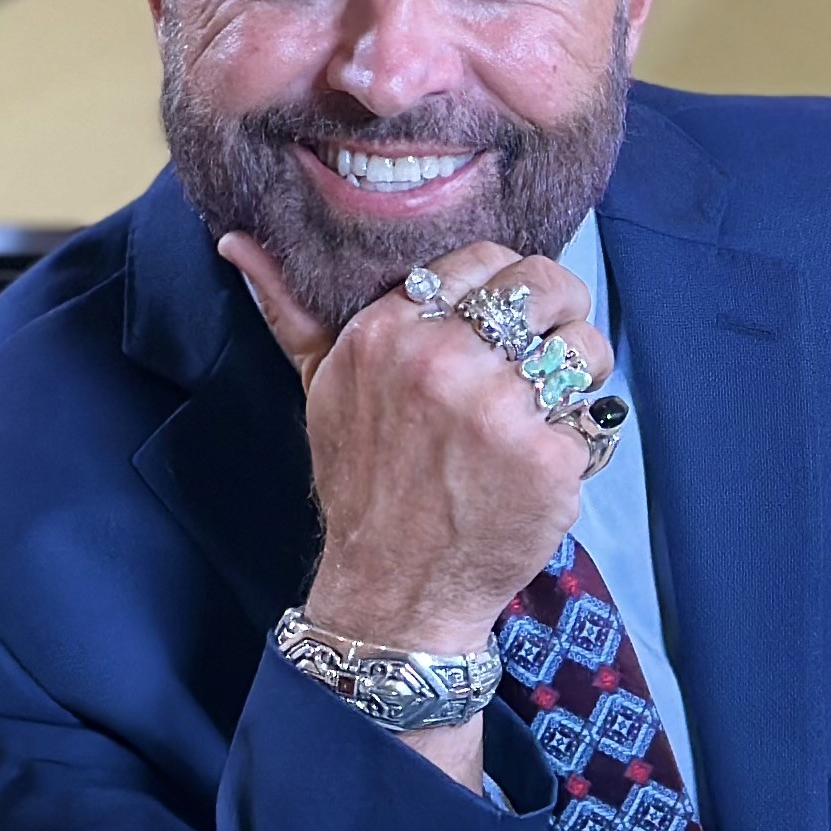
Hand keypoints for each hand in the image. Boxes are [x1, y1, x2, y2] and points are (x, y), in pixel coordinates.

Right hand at [223, 237, 604, 779]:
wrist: (394, 590)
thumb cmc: (363, 483)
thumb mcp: (320, 388)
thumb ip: (292, 310)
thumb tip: (238, 240)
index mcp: (387, 333)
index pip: (483, 259)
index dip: (504, 284)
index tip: (504, 319)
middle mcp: (440, 361)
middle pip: (542, 284)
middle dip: (561, 309)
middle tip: (552, 346)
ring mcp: (497, 409)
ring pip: (580, 345)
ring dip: (579, 371)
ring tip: (552, 405)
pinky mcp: (546, 456)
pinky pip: (592, 415)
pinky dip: (581, 438)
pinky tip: (545, 463)